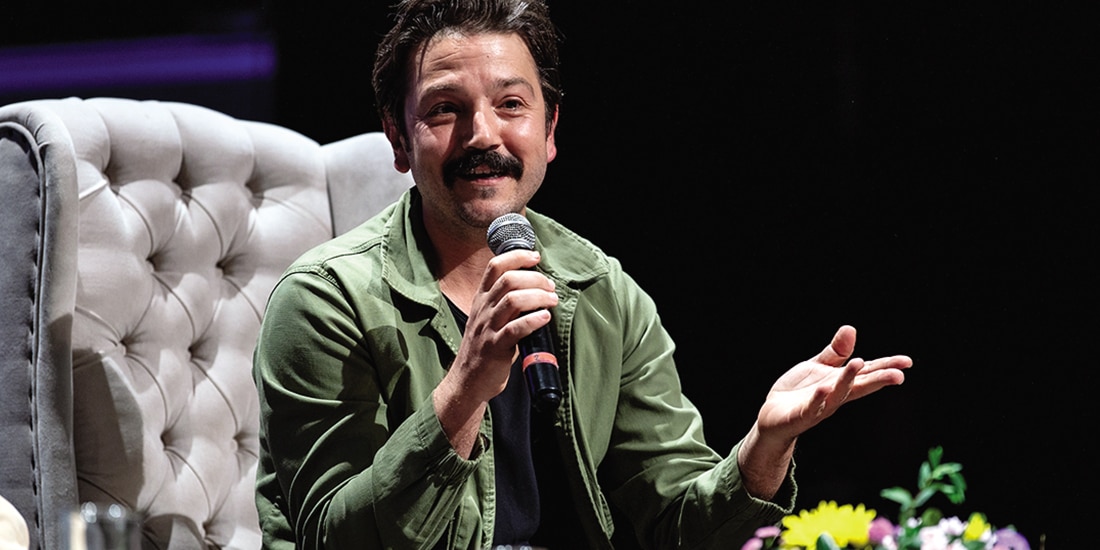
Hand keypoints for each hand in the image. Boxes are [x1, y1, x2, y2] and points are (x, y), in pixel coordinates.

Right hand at [433, 249, 557, 456]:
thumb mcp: (488, 319)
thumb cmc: (484, 348)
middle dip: (534, 278)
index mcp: (481, 300)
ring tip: (552, 300)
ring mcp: (487, 328)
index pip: (495, 266)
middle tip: (550, 287)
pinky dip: (533, 320)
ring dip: (537, 296)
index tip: (535, 257)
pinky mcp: (495, 348)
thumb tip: (535, 285)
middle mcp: (483, 310)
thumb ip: (505, 302)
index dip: (517, 256)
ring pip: (512, 300)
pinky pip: (515, 329)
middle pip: (508, 280)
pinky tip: (545, 317)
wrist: (467, 381)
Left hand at [737, 325, 910, 497]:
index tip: (907, 362)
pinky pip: (812, 407)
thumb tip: (851, 329)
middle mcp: (835, 395)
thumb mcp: (818, 366)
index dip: (886, 368)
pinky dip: (819, 399)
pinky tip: (824, 388)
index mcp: (842, 382)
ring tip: (858, 363)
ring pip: (838, 394)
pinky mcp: (802, 415)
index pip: (867, 373)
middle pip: (860, 386)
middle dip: (878, 380)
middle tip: (898, 374)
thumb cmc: (800, 391)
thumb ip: (835, 351)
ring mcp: (820, 406)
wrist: (773, 414)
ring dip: (848, 380)